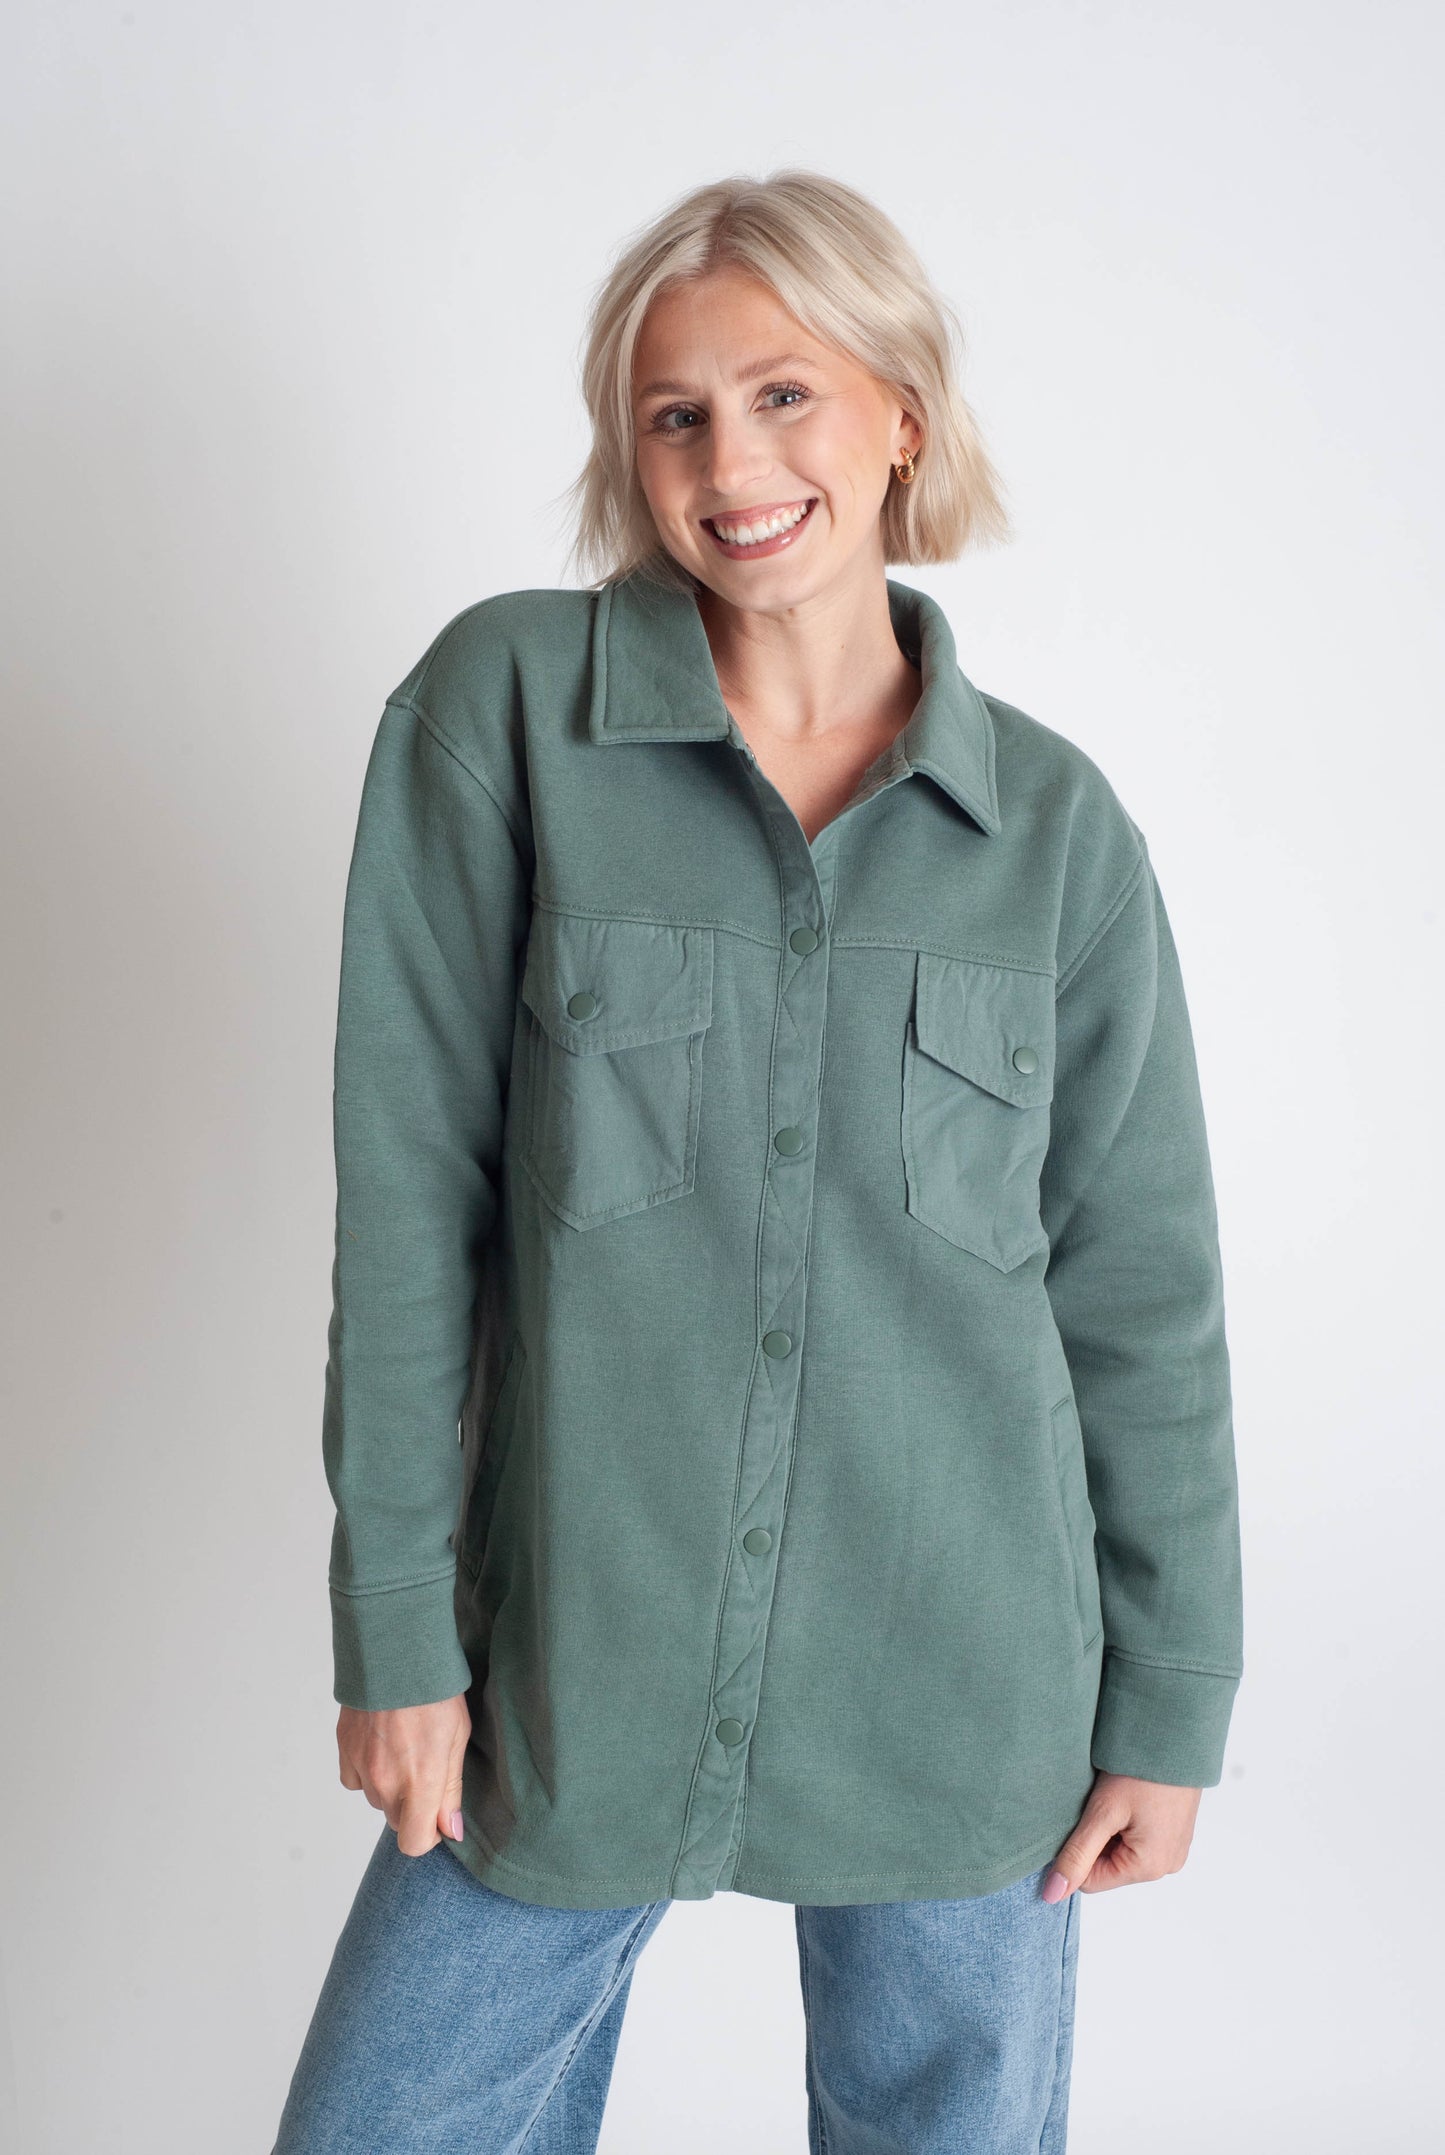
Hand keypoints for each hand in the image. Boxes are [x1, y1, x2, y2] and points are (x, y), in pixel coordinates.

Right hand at [337, 1693, 471, 1857]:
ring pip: (376, 1799)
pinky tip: (381, 1745)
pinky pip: (355, 1780)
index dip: (429, 1834)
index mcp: (421, 1782)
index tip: (439, 1814)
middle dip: (412, 1807)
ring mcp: (361, 1767)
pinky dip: (366, 1772)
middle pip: (396, 1821)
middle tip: (426, 1768)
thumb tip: (449, 1831)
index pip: (415, 1842)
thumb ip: (450, 1790)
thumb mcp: (457, 1738)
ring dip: (390, 1786)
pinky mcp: (344, 1750)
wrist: (395, 1652)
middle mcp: (386, 1782)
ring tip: (406, 1748)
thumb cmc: (435, 1692)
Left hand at [1042, 1772, 1201, 1899]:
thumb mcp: (1102, 1812)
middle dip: (1095, 1838)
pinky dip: (1126, 1821)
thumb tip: (1053, 1894)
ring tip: (1115, 1797)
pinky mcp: (1175, 1833)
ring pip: (1122, 1852)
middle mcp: (1166, 1866)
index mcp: (1150, 1868)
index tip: (1074, 1820)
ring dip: (1110, 1828)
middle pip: (1108, 1867)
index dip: (1075, 1852)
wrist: (1177, 1734)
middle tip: (1098, 1803)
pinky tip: (1127, 1797)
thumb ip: (1076, 1855)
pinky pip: (1139, 1839)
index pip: (1091, 1881)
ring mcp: (1174, 1849)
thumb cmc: (1142, 1771)